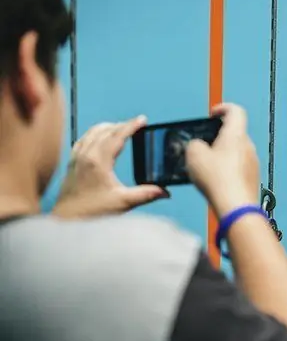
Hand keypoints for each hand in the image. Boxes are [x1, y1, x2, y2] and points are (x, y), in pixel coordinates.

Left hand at [53, 116, 168, 217]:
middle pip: (105, 130)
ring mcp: (76, 158)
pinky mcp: (71, 163)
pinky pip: (82, 139)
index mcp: (98, 161)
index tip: (143, 119)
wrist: (67, 220)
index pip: (117, 136)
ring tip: (120, 127)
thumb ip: (145, 194)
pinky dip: (94, 133)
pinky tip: (98, 137)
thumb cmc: (92, 212)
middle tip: (136, 124)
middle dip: (122, 125)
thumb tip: (165, 192)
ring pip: (92, 132)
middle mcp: (85, 155)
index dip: (131, 125)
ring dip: (108, 127)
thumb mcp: (123, 203)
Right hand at [186, 103, 259, 216]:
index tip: (213, 114)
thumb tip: (198, 146)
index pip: (235, 111)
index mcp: (236, 134)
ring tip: (207, 167)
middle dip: (218, 137)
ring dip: (223, 155)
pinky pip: (239, 168)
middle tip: (204, 145)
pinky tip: (216, 181)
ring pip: (237, 152)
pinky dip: (228, 170)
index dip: (223, 108)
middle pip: (235, 133)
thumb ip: (194, 144)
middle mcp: (248, 146)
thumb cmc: (218, 180)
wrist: (235, 206)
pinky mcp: (252, 178)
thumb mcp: (194, 155)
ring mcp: (252, 163)